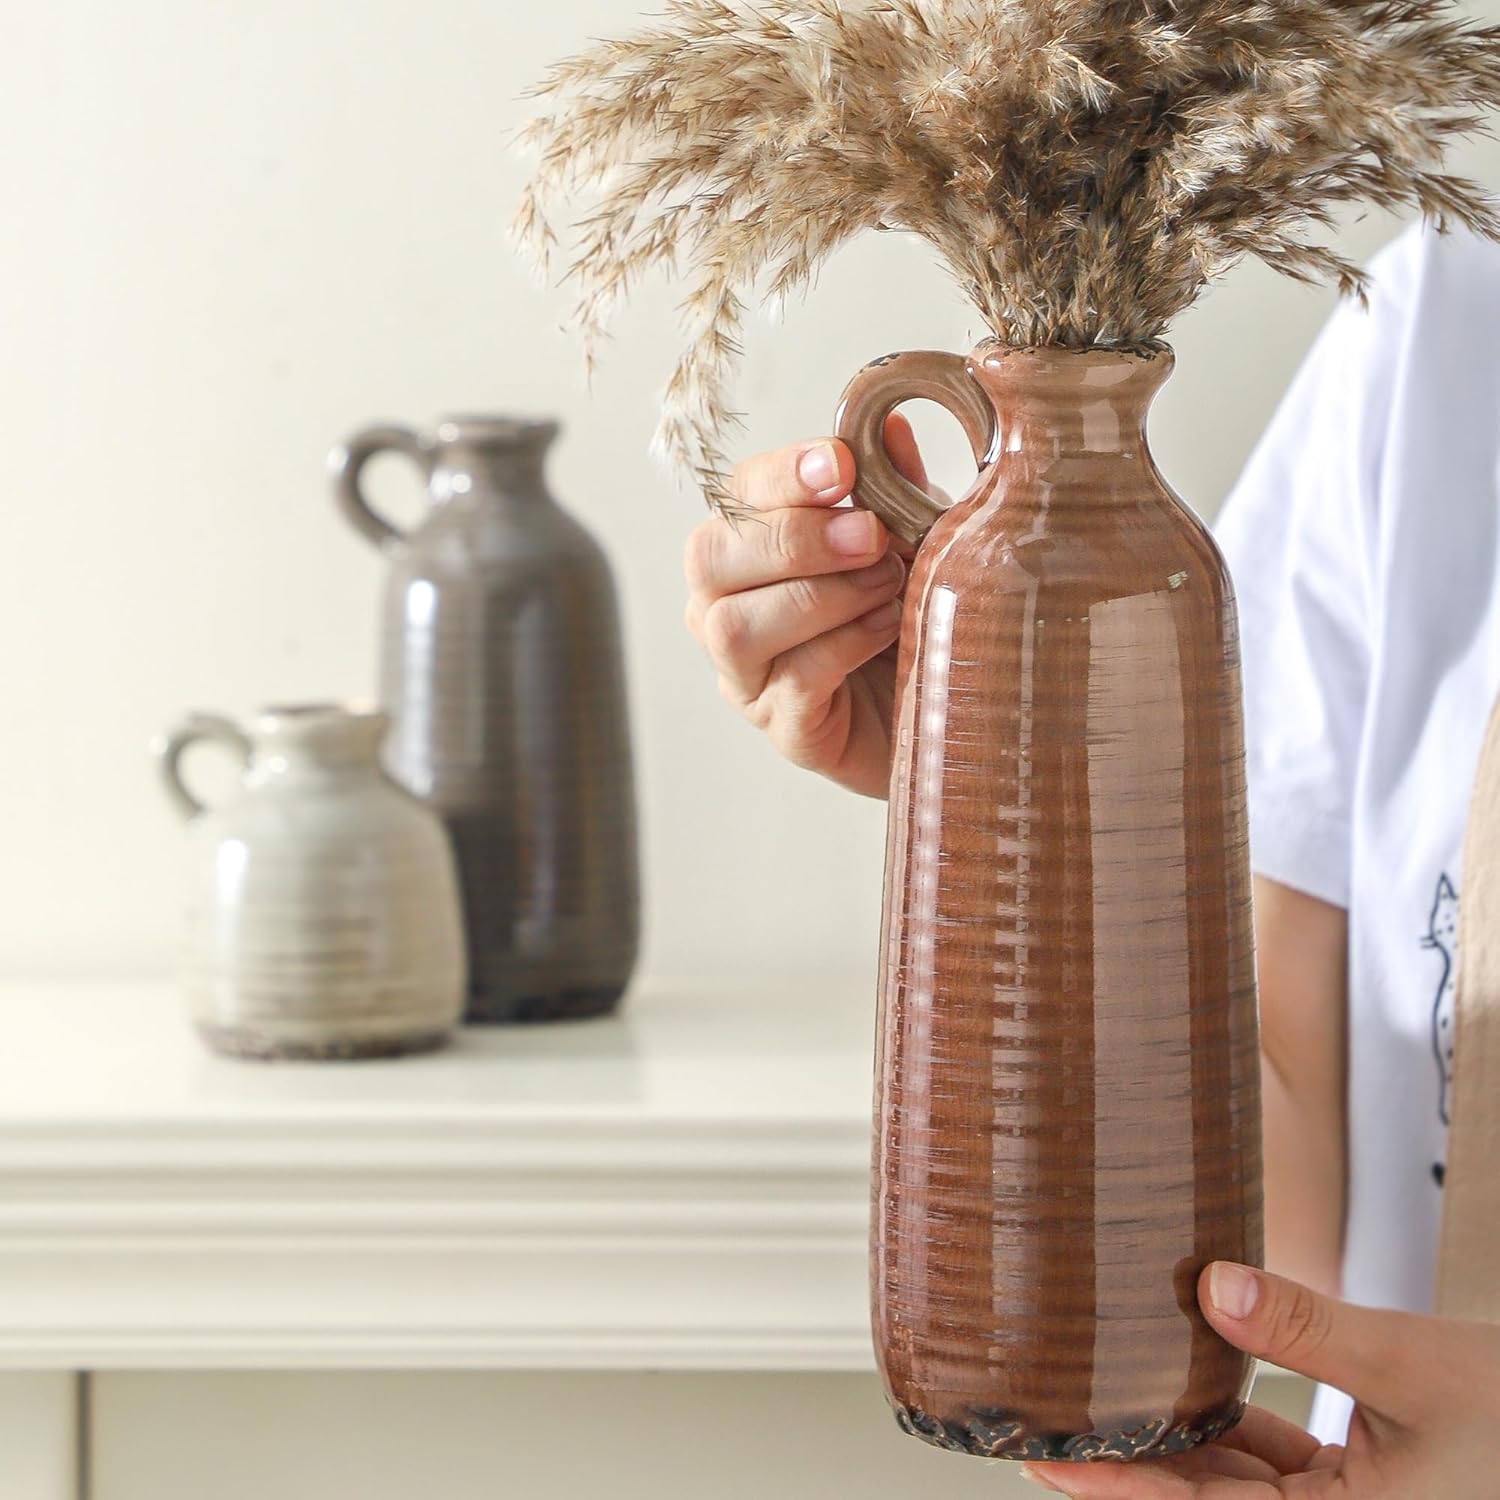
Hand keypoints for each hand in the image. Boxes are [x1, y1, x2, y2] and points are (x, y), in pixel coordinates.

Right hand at [683, 414, 931, 797]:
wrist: (945, 714)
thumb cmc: (911, 620)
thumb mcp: (912, 542)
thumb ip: (894, 489)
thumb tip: (887, 424)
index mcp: (747, 551)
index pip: (734, 496)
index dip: (781, 475)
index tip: (841, 465)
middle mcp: (725, 609)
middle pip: (709, 557)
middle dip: (793, 537)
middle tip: (871, 534)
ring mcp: (747, 675)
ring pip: (735, 625)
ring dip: (819, 595)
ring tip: (887, 584)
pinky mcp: (783, 729)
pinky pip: (790, 681)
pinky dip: (843, 645)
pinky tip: (890, 627)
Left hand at [1022, 1263, 1499, 1498]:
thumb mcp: (1411, 1364)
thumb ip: (1307, 1331)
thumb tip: (1211, 1286)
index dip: (1118, 1488)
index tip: (1048, 1462)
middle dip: (1132, 1463)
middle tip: (1049, 1420)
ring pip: (1237, 1485)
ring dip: (1177, 1442)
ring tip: (1105, 1394)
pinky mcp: (1363, 1495)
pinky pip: (1278, 1471)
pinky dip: (1233, 1429)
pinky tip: (1187, 1384)